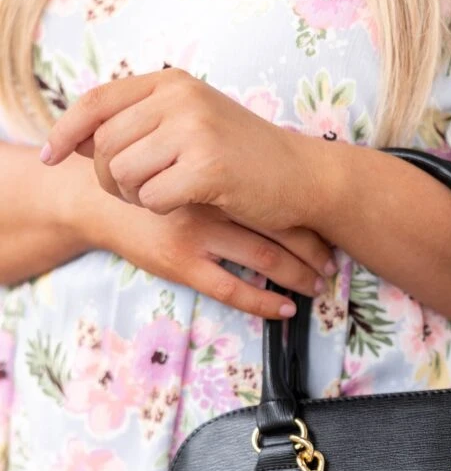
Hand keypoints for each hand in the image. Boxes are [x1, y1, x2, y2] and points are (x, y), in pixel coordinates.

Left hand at [40, 67, 333, 237]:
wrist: (303, 176)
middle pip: (104, 145)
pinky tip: (188, 203)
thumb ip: (143, 122)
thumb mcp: (192, 122)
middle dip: (110, 178)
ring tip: (167, 196)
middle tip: (138, 193)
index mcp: (171, 83)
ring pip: (122, 173)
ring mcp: (194, 131)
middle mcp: (179, 99)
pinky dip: (162, 209)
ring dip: (137, 196)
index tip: (49, 156)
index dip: (66, 131)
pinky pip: (152, 197)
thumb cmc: (245, 156)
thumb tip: (79, 137)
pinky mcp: (206, 167)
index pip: (96, 101)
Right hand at [89, 193, 334, 317]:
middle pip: (282, 228)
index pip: (280, 199)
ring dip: (298, 277)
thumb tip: (282, 191)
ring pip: (265, 259)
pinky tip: (285, 309)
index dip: (312, 221)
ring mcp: (199, 234)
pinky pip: (233, 289)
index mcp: (221, 172)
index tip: (332, 237)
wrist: (96, 196)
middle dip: (314, 252)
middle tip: (333, 267)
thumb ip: (227, 171)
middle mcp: (215, 201)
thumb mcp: (189, 162)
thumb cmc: (151, 180)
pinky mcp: (181, 262)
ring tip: (317, 287)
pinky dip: (264, 301)